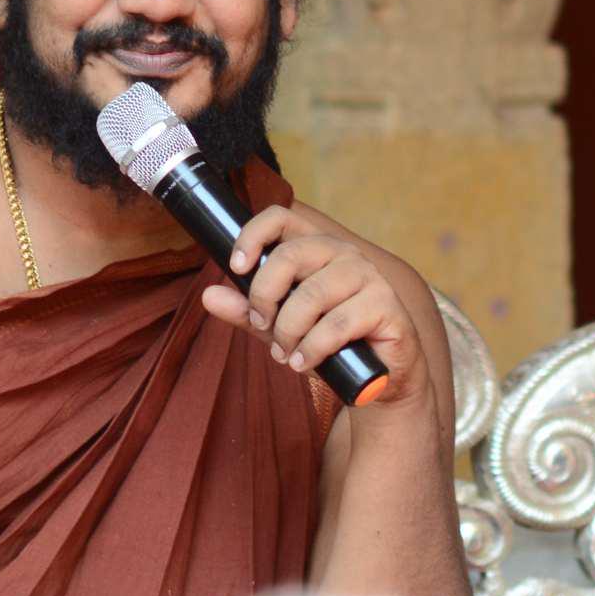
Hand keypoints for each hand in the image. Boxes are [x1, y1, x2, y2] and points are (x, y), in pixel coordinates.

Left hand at [202, 201, 435, 416]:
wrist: (379, 378)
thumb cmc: (330, 344)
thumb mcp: (280, 327)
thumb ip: (248, 311)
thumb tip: (209, 296)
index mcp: (317, 248)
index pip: (281, 217)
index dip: (253, 235)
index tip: (237, 267)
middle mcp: (344, 254)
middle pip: (290, 255)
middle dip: (264, 297)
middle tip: (262, 327)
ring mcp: (369, 277)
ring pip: (312, 295)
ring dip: (289, 331)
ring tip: (286, 356)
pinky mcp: (385, 305)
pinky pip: (337, 323)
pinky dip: (313, 348)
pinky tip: (305, 363)